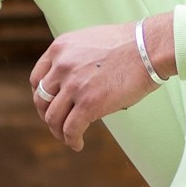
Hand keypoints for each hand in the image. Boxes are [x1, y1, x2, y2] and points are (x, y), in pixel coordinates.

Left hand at [31, 14, 175, 151]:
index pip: (36, 79)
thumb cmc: (130, 46)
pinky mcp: (88, 104)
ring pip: (53, 118)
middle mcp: (62, 66)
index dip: (41, 97)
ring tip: (68, 137)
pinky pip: (70, 129)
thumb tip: (76, 81)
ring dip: (58, 132)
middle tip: (59, 124)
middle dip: (47, 115)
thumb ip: (77, 58)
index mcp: (60, 48)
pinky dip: (71, 140)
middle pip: (41, 100)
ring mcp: (73, 85)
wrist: (149, 48)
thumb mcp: (91, 42)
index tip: (50, 106)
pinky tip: (78, 144)